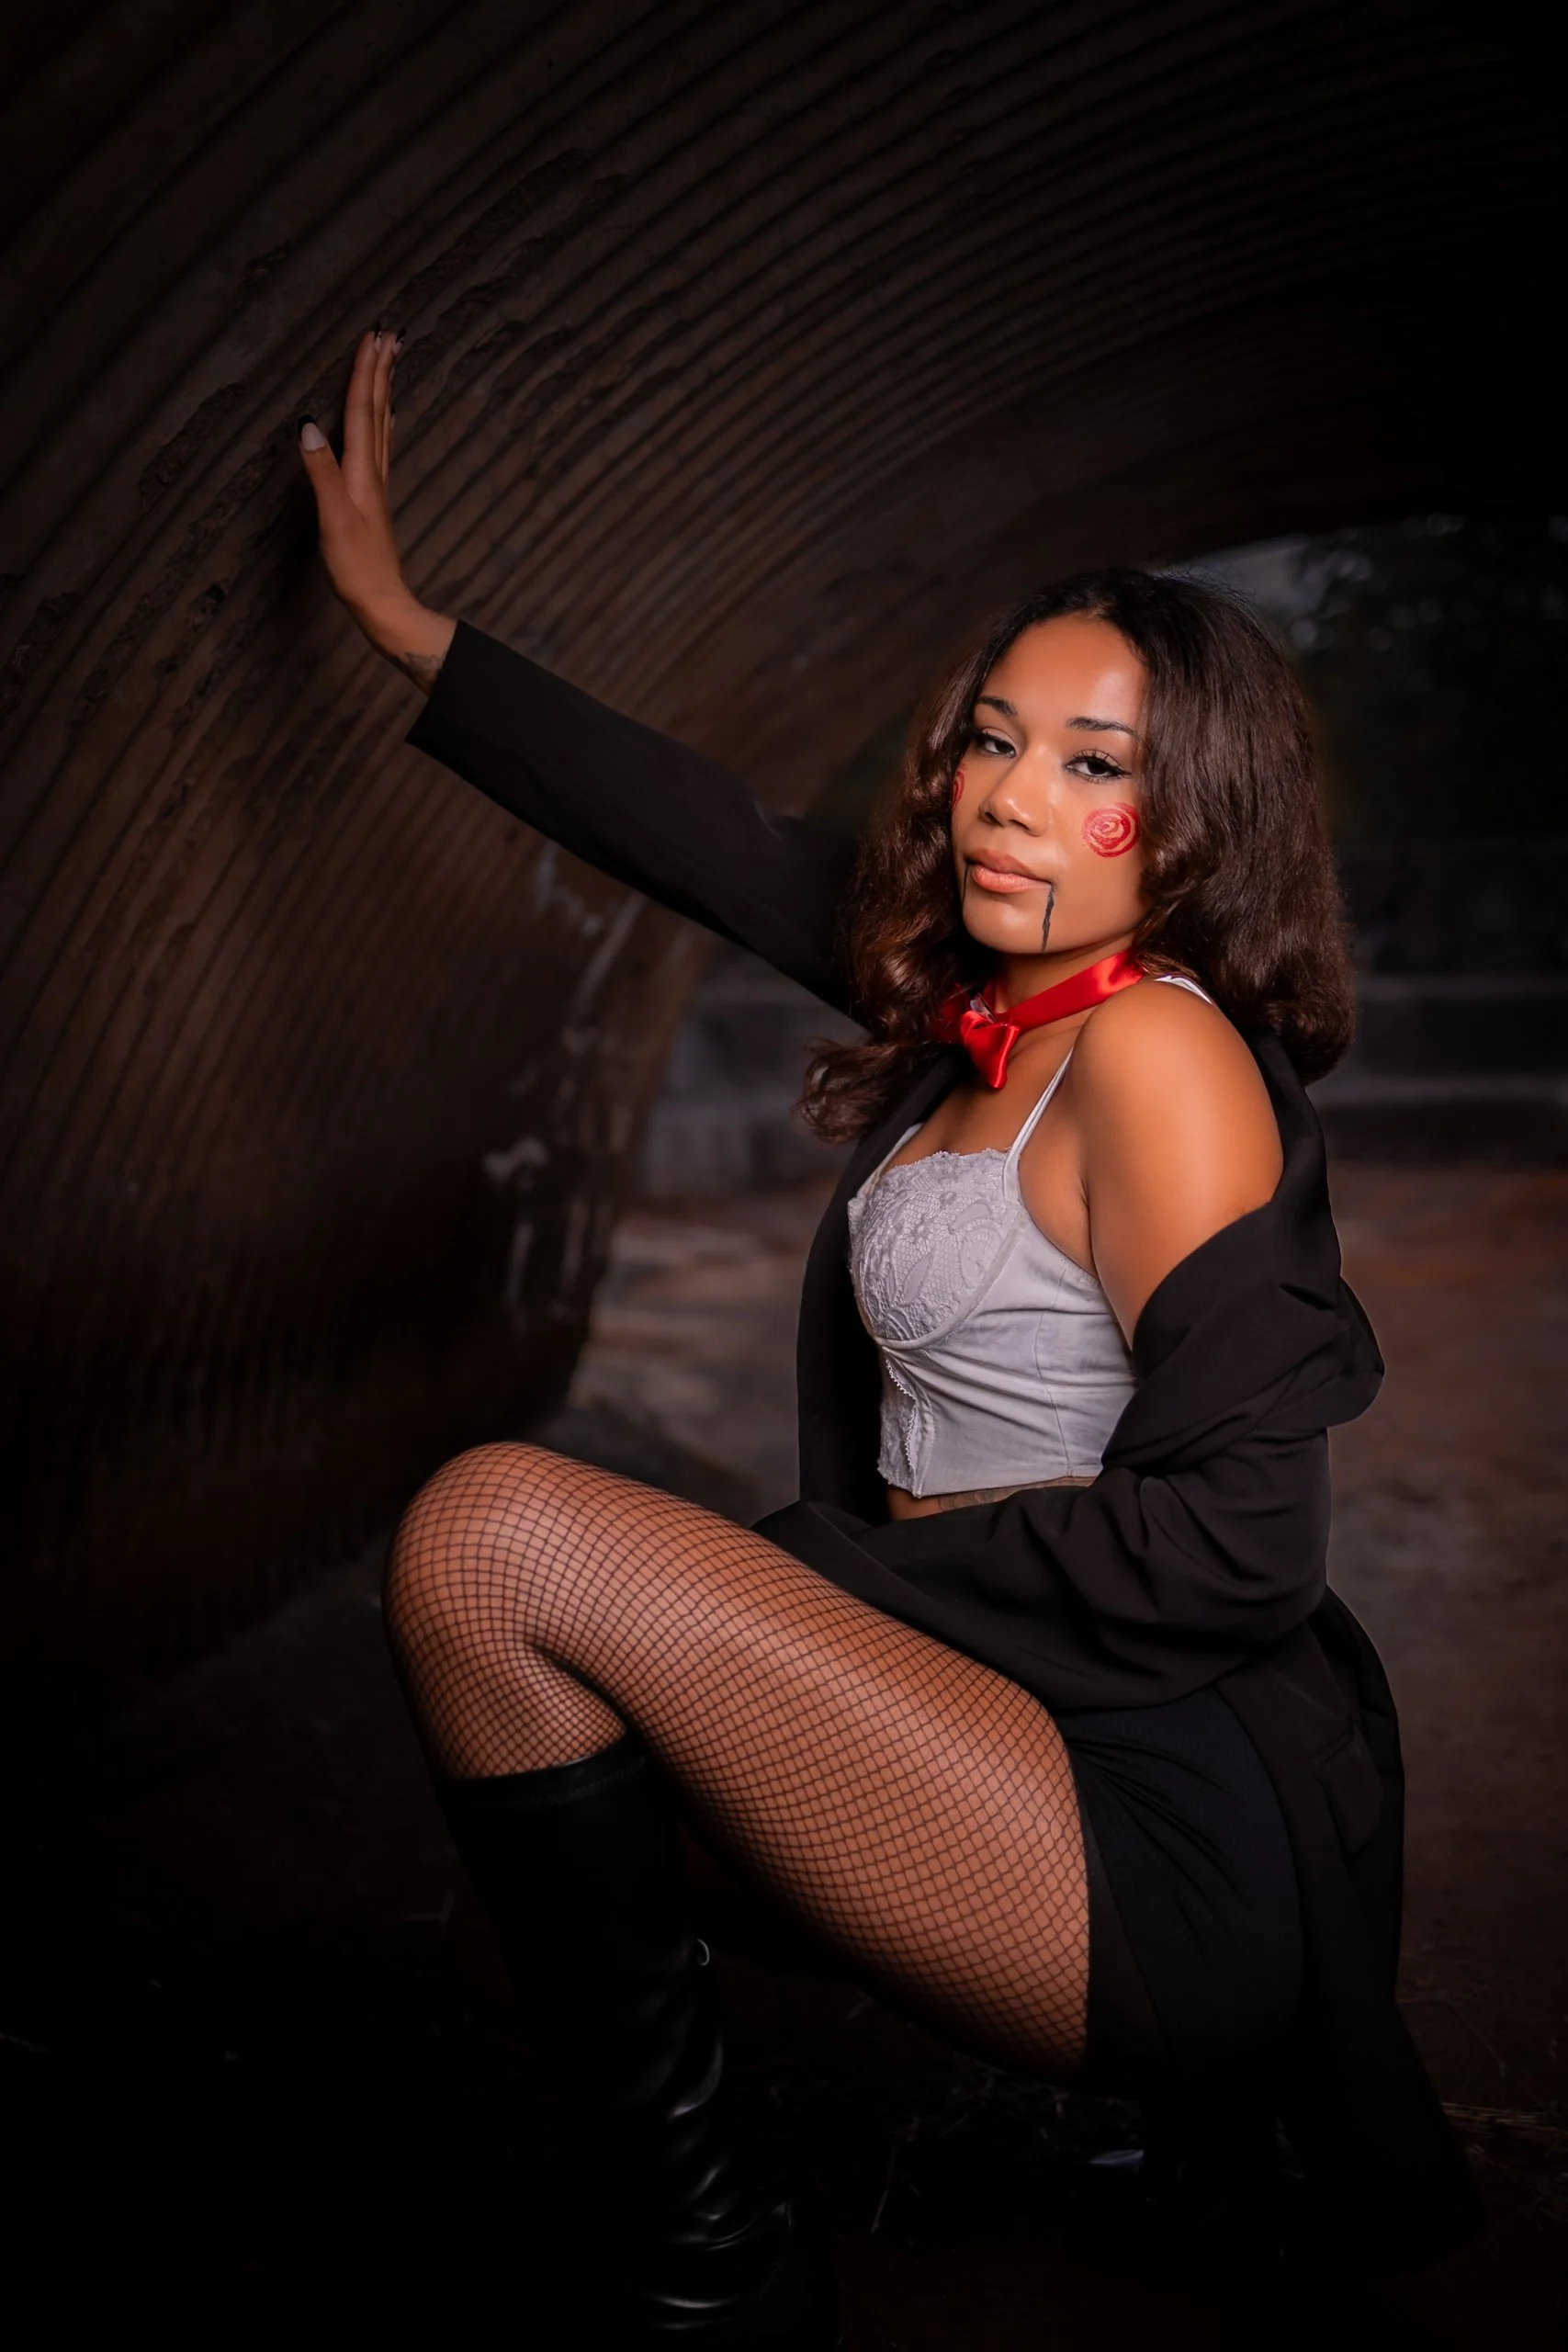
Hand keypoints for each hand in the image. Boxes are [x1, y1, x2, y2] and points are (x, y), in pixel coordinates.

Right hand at [298, 328, 455, 690]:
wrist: (382, 603)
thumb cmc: (356, 567)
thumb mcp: (333, 519)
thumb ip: (321, 471)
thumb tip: (308, 423)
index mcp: (362, 471)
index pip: (362, 410)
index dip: (365, 371)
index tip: (372, 334)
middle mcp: (374, 472)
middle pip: (378, 410)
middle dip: (381, 370)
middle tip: (390, 333)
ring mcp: (376, 486)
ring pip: (382, 425)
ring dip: (384, 391)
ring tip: (389, 362)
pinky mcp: (373, 500)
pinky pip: (379, 448)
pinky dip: (383, 424)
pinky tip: (386, 421)